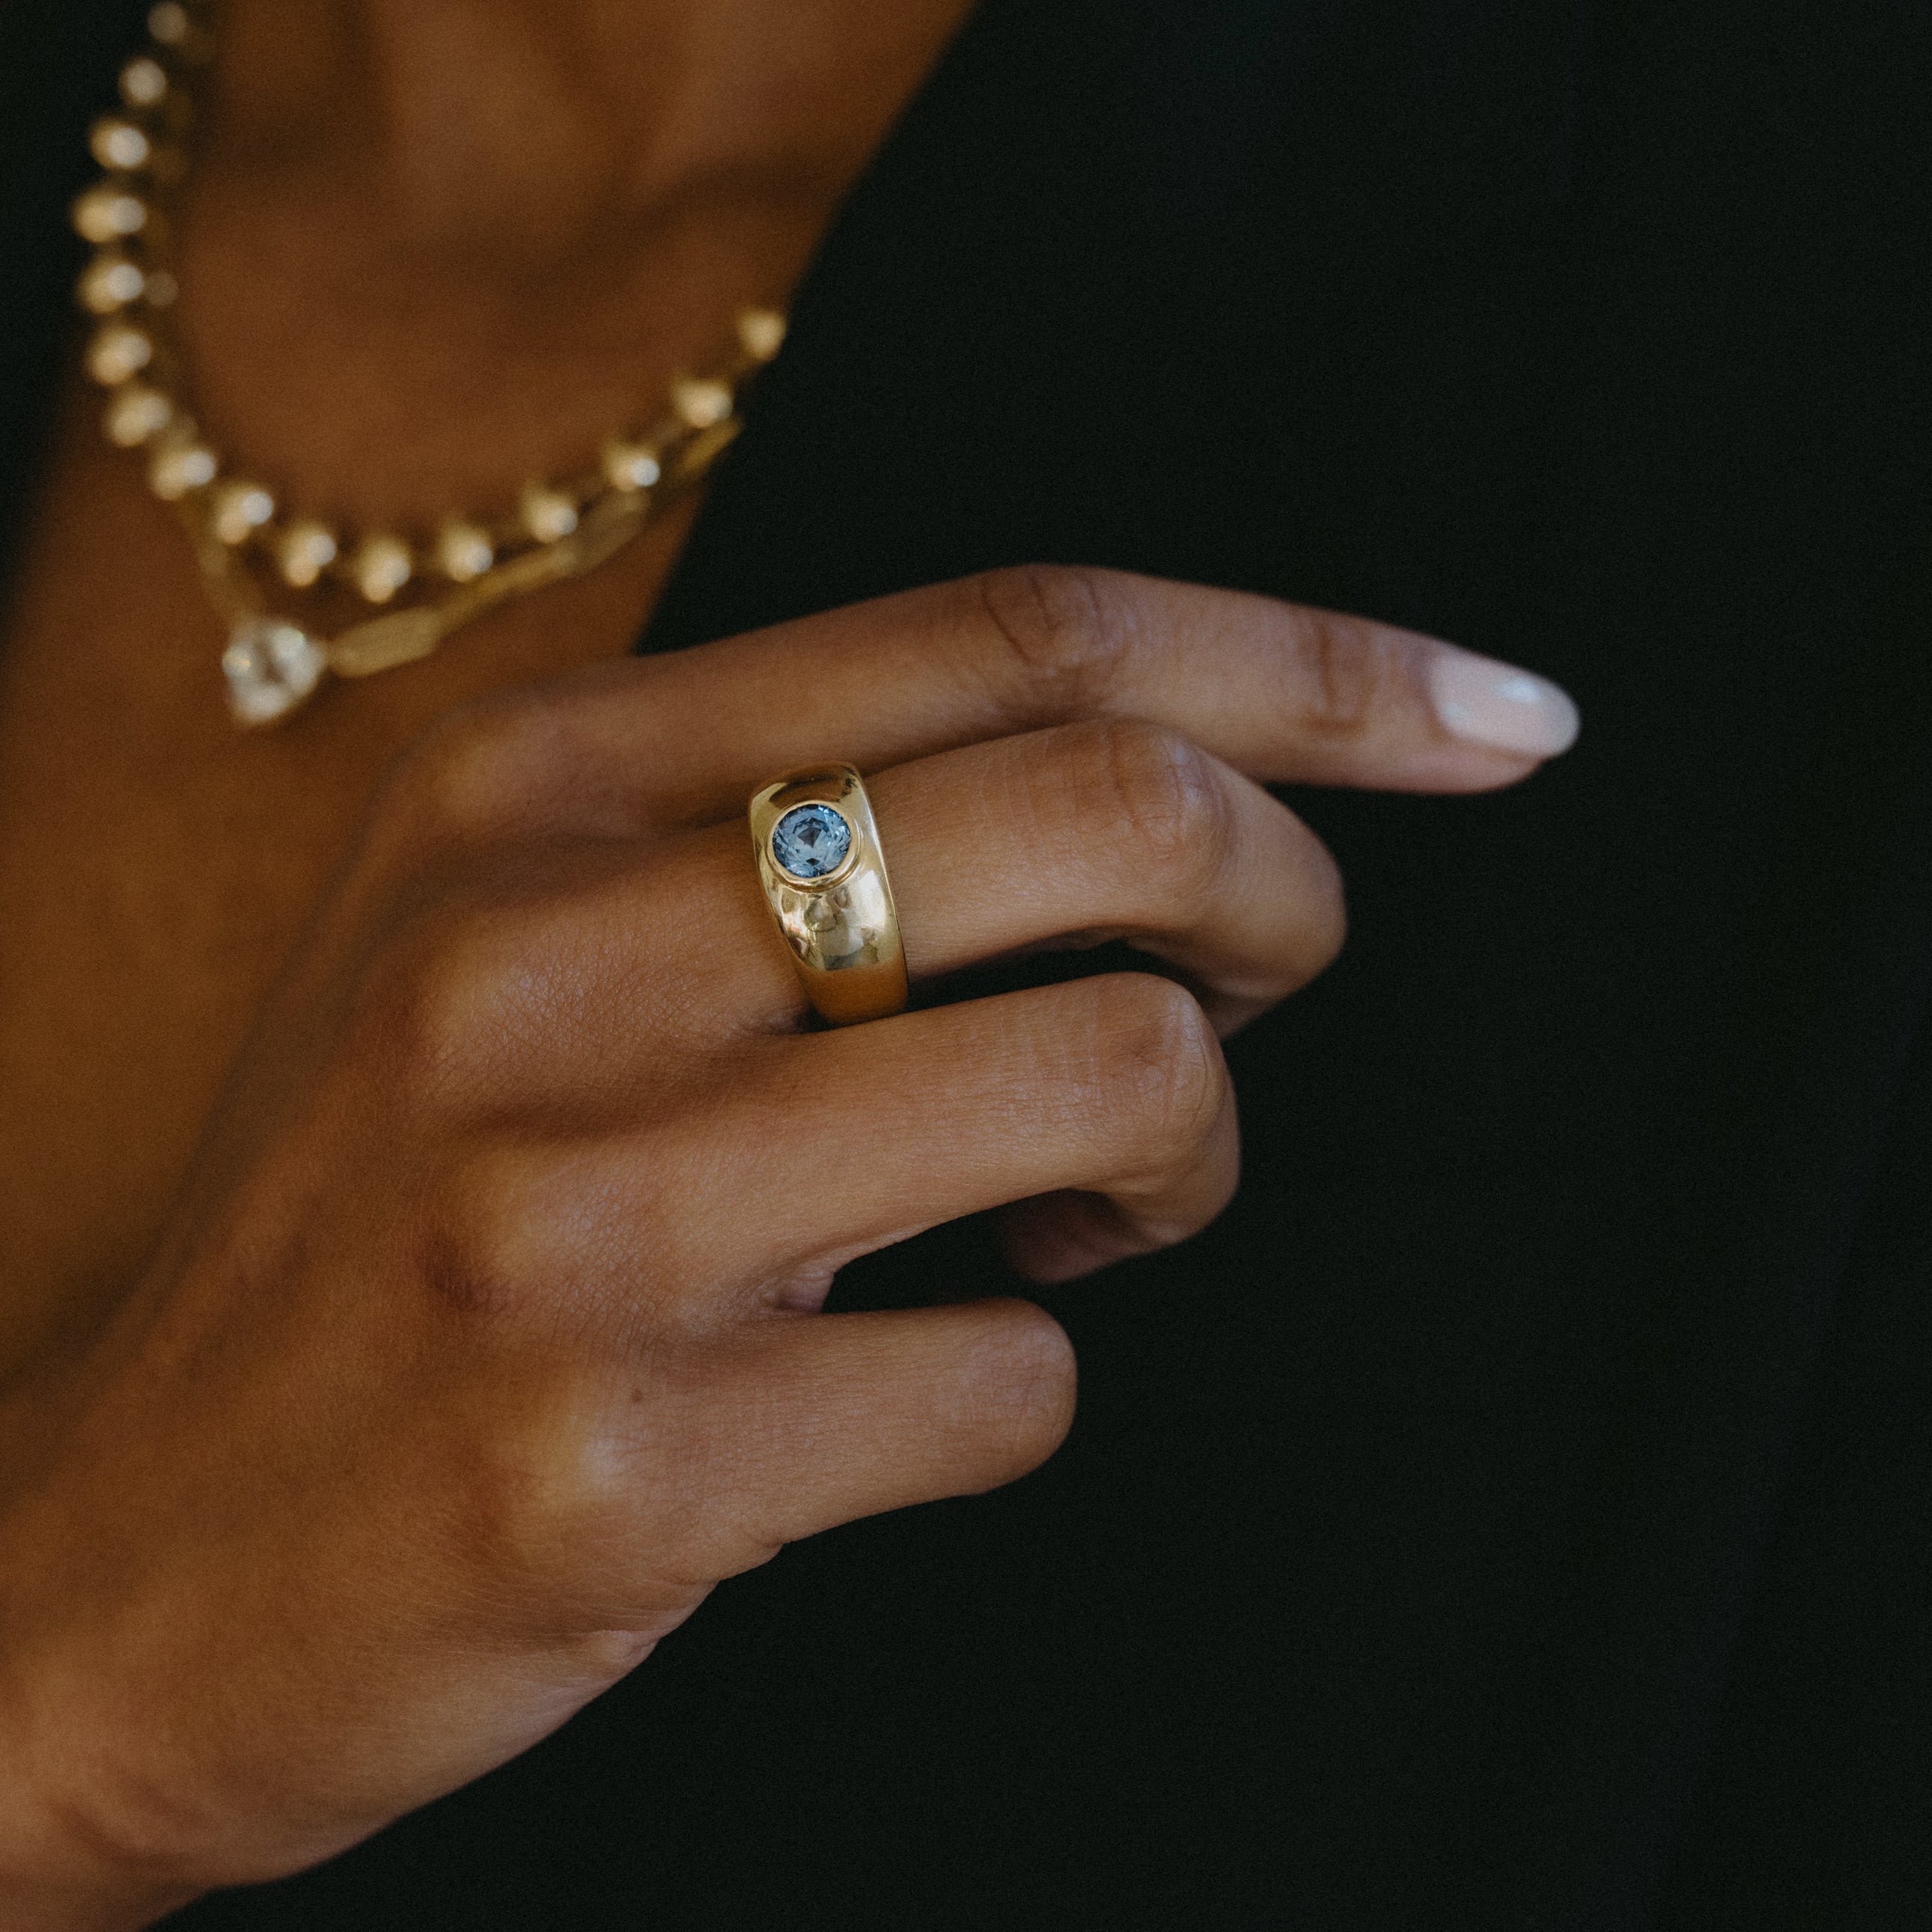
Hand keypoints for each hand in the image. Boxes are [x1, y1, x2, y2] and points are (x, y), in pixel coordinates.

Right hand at [0, 568, 1575, 1924]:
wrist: (109, 1564)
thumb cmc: (375, 1229)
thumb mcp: (516, 942)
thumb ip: (787, 822)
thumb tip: (1158, 778)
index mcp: (535, 782)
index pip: (1021, 628)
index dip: (1314, 660)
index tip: (1501, 719)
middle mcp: (539, 951)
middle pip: (1116, 805)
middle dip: (1288, 898)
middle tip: (1263, 990)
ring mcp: (569, 1211)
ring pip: (1118, 1075)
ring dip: (1179, 1163)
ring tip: (1079, 1222)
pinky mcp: (613, 1459)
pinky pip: (1016, 1381)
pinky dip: (1028, 1380)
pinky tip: (913, 1385)